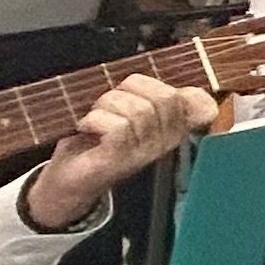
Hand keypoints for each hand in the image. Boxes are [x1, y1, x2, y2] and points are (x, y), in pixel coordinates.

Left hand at [20, 74, 218, 230]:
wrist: (67, 174)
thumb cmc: (96, 137)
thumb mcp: (130, 109)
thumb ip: (155, 95)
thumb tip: (192, 90)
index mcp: (173, 125)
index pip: (198, 102)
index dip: (175, 89)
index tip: (146, 94)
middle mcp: (165, 141)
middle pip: (166, 97)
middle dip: (129, 90)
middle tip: (108, 103)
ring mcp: (144, 152)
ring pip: (140, 110)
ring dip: (107, 105)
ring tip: (95, 117)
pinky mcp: (121, 160)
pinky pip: (119, 127)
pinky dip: (95, 119)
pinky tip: (86, 126)